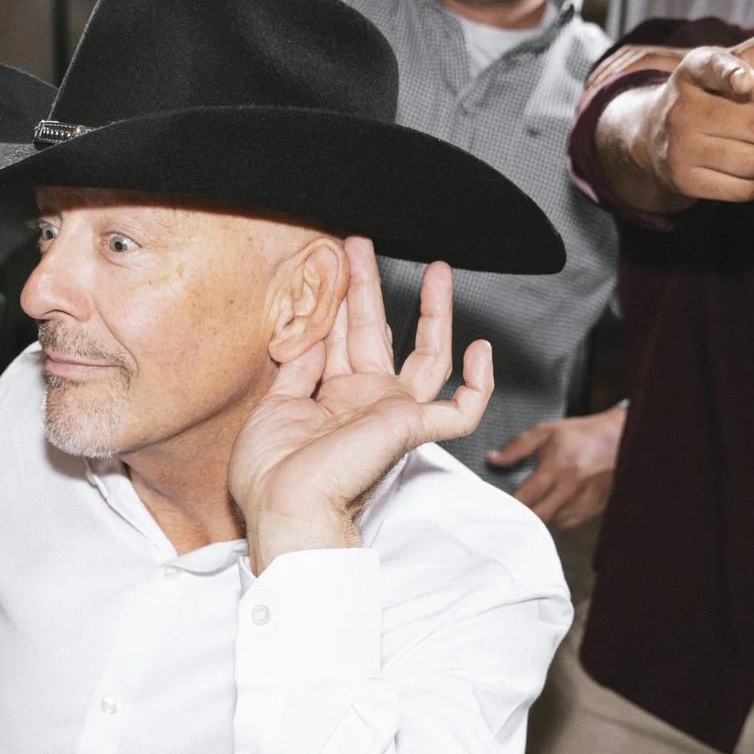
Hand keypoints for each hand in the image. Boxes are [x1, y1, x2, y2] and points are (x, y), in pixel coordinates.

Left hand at [228, 237, 492, 572]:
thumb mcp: (274, 407)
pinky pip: (462, 411)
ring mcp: (392, 415)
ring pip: (427, 355)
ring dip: (433, 312)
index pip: (342, 340)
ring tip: (437, 271)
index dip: (338, 302)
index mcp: (332, 402)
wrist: (286, 508)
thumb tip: (308, 332)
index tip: (331, 265)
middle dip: (371, 287)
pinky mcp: (412, 429)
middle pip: (378, 332)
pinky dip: (479, 384)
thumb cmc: (271, 475)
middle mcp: (365, 404)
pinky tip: (482, 351)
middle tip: (363, 245)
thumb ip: (296, 368)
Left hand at [491, 404, 625, 526]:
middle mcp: (571, 488)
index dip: (508, 505)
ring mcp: (584, 501)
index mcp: (557, 467)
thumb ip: (517, 447)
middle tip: (512, 510)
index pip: (526, 497)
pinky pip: (568, 523)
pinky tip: (553, 506)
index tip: (496, 506)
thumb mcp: (547, 432)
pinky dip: (557, 518)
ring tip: (534, 505)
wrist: (620, 438)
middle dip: (522, 515)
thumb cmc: (583, 435)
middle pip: (538, 516)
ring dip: (540, 516)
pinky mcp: (593, 509)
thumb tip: (492, 459)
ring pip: (552, 523)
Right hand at [633, 38, 753, 204]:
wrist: (659, 130)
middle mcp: (681, 109)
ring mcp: (678, 147)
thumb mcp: (747, 62)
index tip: (745, 82)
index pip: (713, 68)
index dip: (732, 75)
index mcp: (696, 70)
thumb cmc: (721, 88)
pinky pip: (744, 190)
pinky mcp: (683, 180)